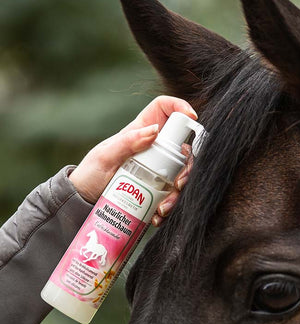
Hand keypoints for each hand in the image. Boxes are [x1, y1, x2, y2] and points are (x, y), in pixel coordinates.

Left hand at [69, 96, 196, 225]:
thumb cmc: (90, 174)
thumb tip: (154, 130)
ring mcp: (158, 168)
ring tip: (163, 208)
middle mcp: (155, 148)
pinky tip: (158, 216)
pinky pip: (173, 194)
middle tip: (178, 184)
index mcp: (142, 131)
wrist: (84, 201)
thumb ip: (128, 142)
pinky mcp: (158, 188)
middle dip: (187, 167)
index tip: (192, 118)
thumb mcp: (105, 156)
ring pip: (182, 173)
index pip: (165, 109)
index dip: (180, 107)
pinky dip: (170, 206)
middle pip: (183, 148)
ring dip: (179, 192)